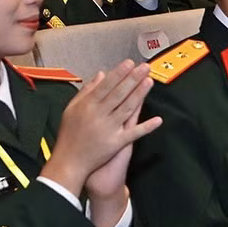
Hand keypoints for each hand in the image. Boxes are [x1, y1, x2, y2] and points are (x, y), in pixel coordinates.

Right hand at [41, 61, 161, 197]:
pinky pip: (134, 134)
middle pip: (119, 94)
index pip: (106, 85)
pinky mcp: (116, 143)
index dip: (119, 73)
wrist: (69, 163)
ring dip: (140, 95)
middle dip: (133, 79)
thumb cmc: (69, 135)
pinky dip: (146, 127)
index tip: (129, 63)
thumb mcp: (71, 109)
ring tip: (149, 82)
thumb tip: (101, 75)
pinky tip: (158, 120)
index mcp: (87, 106)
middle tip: (145, 67)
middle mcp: (98, 115)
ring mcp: (108, 129)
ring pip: (127, 109)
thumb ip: (86, 91)